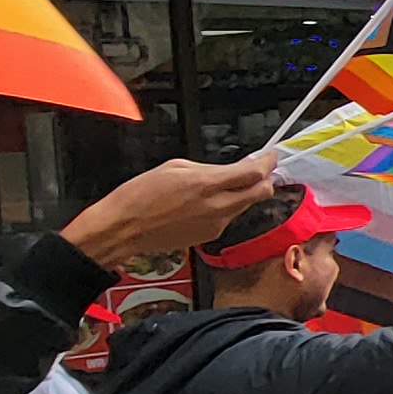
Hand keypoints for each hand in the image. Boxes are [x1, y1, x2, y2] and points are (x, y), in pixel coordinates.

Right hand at [66, 156, 276, 268]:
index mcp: (207, 184)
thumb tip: (230, 169)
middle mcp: (217, 207)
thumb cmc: (139, 196)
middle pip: (261, 193)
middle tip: (258, 168)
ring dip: (245, 193)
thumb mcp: (175, 167)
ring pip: (246, 206)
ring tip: (227, 183)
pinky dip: (228, 206)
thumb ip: (209, 168)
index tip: (269, 156)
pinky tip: (210, 200)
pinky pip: (229, 218)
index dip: (268, 163)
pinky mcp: (209, 237)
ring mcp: (215, 225)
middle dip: (264, 179)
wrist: (123, 229)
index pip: (254, 174)